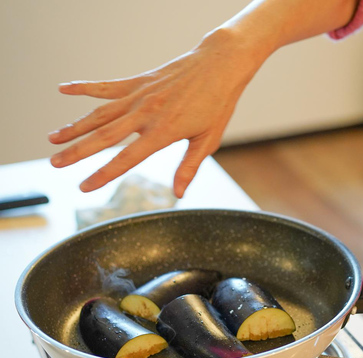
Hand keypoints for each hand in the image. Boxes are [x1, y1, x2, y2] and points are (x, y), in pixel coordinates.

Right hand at [48, 28, 268, 196]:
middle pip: (104, 136)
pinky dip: (84, 87)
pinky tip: (63, 89)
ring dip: (74, 126)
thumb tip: (178, 194)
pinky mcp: (138, 82)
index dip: (103, 174)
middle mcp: (145, 114)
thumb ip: (189, 167)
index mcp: (162, 132)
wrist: (218, 66)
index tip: (83, 186)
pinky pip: (106, 86)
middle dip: (77, 152)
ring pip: (99, 113)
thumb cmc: (217, 105)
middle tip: (55, 163)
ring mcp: (139, 96)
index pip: (126, 159)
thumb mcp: (207, 140)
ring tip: (53, 138)